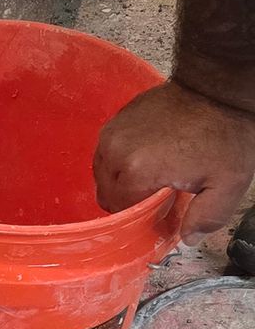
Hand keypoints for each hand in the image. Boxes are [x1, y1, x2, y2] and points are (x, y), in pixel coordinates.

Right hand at [94, 80, 254, 234]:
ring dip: (121, 178)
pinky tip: (147, 154)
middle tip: (157, 193)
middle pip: (106, 192)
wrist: (218, 89)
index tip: (160, 210)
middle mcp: (115, 151)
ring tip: (151, 173)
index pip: (120, 209)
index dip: (139, 215)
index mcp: (136, 172)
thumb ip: (207, 217)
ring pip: (102, 170)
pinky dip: (121, 157)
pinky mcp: (118, 117)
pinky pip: (108, 149)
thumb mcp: (227, 184)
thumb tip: (187, 239)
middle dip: (128, 198)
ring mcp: (113, 131)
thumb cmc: (224, 135)